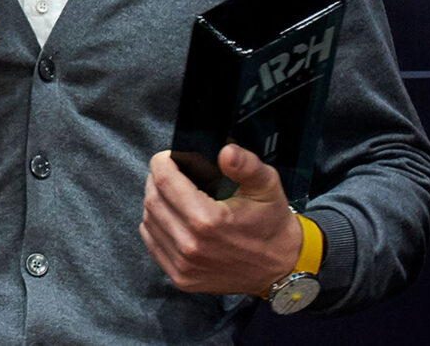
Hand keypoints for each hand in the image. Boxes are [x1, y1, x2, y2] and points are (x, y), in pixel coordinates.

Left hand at [139, 144, 302, 294]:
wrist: (280, 267)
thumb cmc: (271, 224)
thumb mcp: (267, 186)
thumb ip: (246, 165)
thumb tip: (226, 152)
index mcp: (208, 220)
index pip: (164, 181)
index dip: (162, 163)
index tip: (169, 157)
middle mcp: (190, 245)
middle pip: (152, 199)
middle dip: (158, 180)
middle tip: (171, 174)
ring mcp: (183, 265)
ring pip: (148, 220)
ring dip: (156, 202)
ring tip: (172, 194)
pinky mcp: (181, 277)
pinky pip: (152, 242)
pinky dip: (156, 225)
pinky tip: (172, 217)